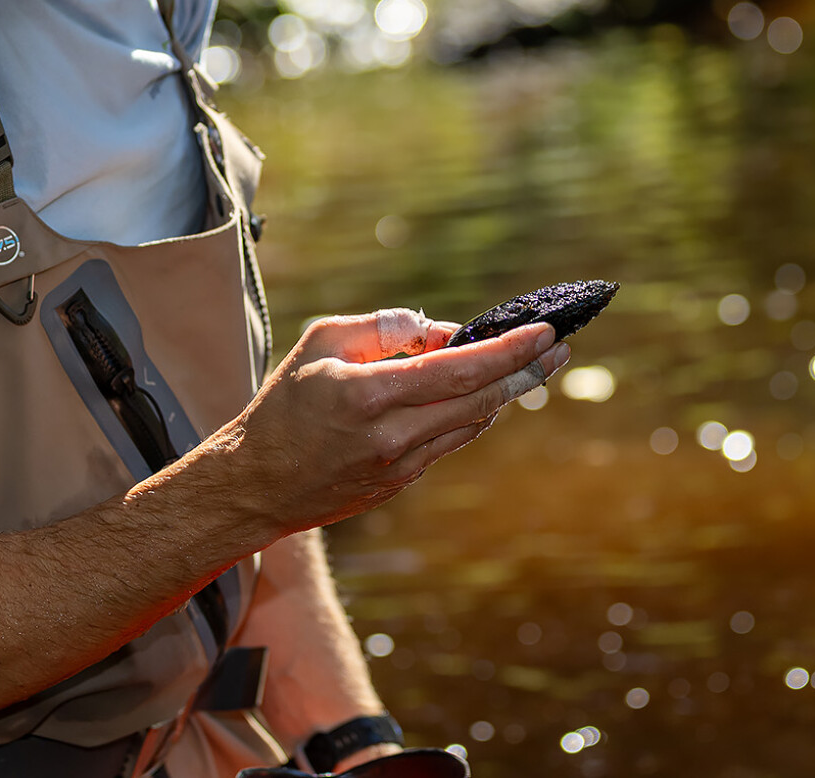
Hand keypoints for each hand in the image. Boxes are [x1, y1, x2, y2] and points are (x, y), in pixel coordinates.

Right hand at [221, 309, 567, 534]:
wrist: (255, 485)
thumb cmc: (283, 404)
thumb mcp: (322, 343)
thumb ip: (384, 329)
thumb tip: (443, 331)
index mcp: (370, 395)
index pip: (457, 370)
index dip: (507, 351)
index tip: (543, 331)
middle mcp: (392, 437)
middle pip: (479, 401)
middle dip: (527, 371)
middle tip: (559, 346)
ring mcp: (400, 467)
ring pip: (471, 424)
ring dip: (506, 393)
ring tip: (536, 364)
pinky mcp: (400, 484)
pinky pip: (449, 442)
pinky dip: (472, 413)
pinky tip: (487, 393)